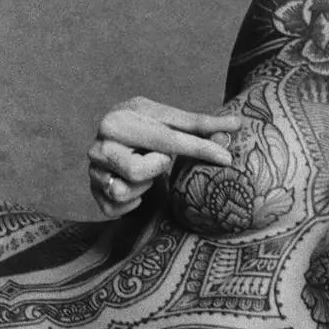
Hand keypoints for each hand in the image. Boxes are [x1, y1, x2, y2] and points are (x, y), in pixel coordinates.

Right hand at [88, 97, 241, 217]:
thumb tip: (237, 123)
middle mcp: (98, 144)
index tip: (226, 158)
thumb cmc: (149, 128)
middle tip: (161, 158)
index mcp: (118, 119)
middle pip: (137, 171)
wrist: (117, 136)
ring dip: (144, 184)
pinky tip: (138, 188)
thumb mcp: (170, 120)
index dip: (200, 148)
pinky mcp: (93, 193)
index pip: (166, 139)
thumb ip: (202, 124)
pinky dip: (133, 202)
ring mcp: (92, 171)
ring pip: (123, 191)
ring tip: (147, 170)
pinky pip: (115, 209)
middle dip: (157, 166)